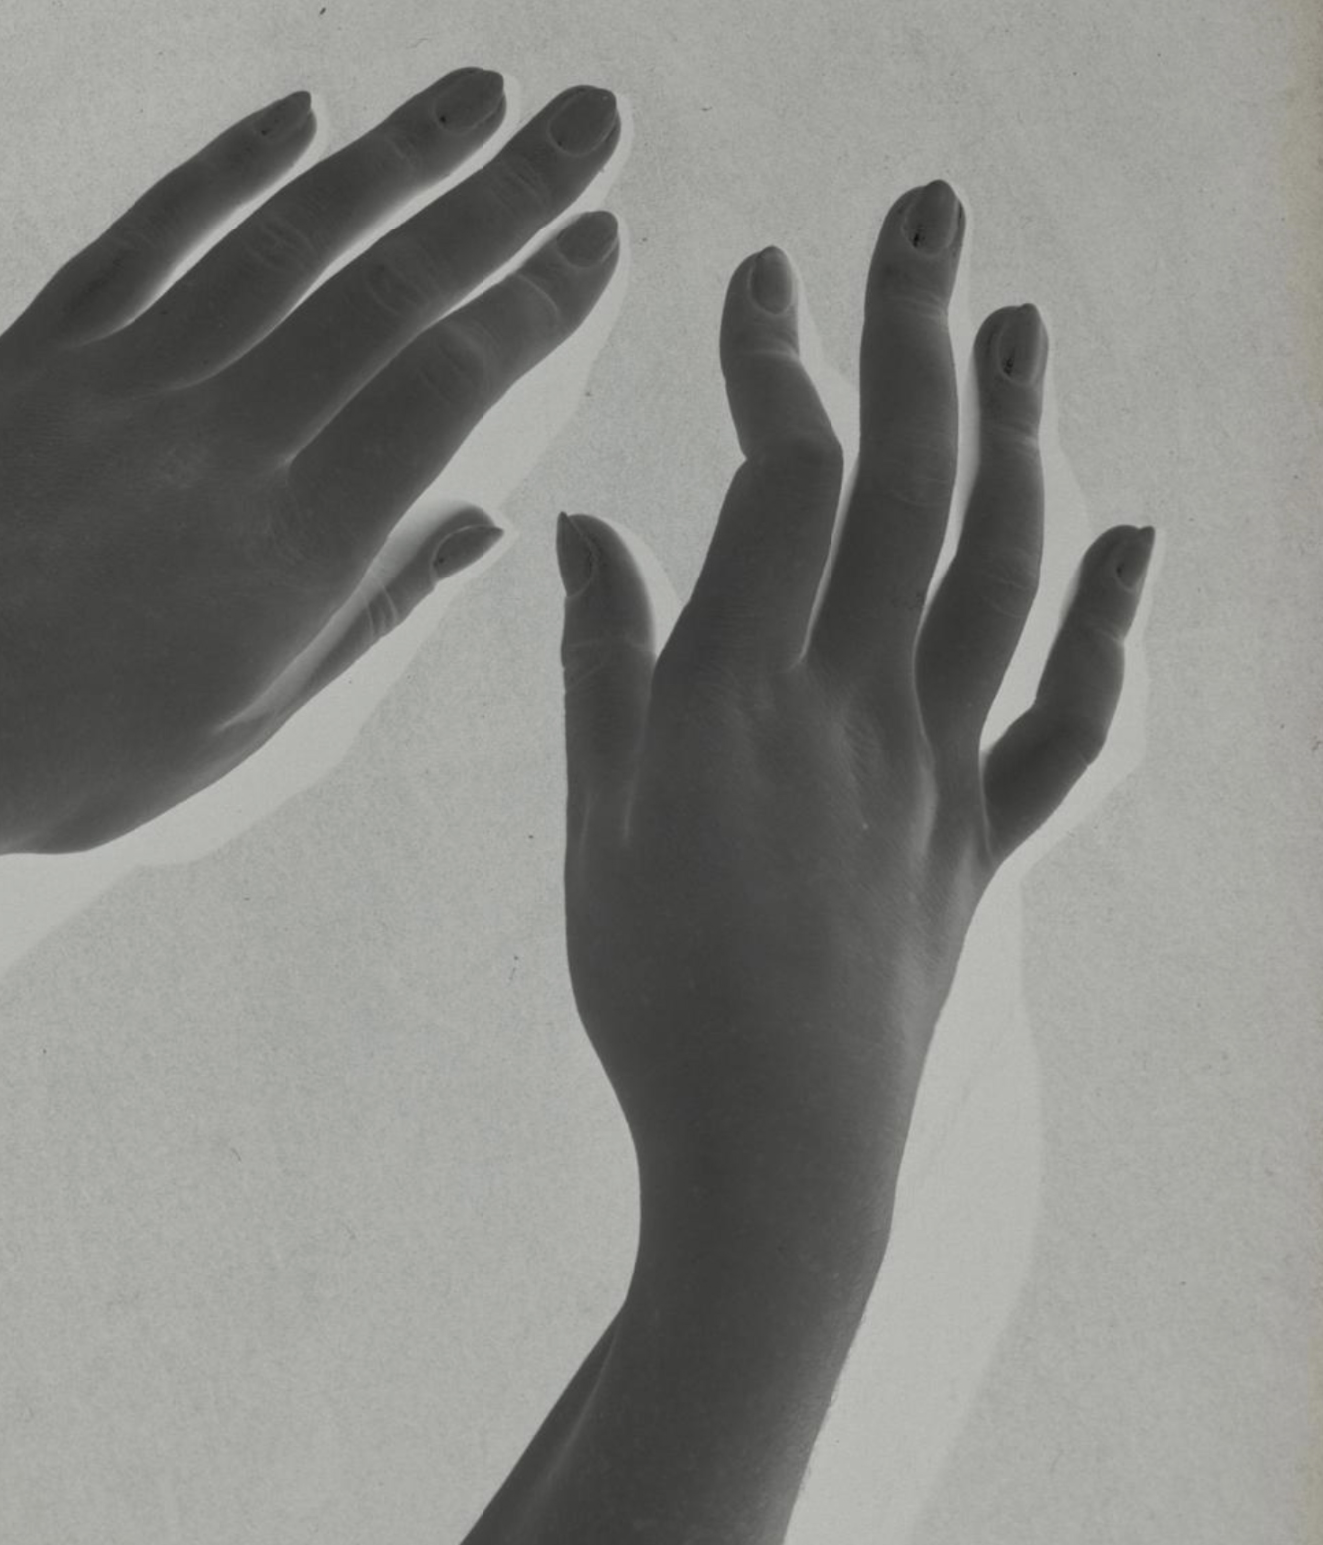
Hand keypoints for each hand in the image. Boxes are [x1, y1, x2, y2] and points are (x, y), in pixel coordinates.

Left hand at [0, 69, 622, 868]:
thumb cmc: (82, 758)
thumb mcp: (254, 725)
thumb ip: (373, 613)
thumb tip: (485, 523)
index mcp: (296, 548)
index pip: (448, 390)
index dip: (536, 304)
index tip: (604, 236)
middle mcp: (228, 441)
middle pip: (391, 289)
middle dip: (508, 195)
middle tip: (595, 118)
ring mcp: (129, 384)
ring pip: (287, 241)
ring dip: (394, 156)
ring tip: (480, 91)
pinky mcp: (42, 356)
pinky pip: (149, 236)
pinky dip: (227, 168)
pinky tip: (300, 114)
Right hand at [554, 182, 1152, 1233]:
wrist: (777, 1149)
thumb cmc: (652, 994)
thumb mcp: (594, 825)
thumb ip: (601, 670)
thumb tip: (585, 533)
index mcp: (739, 696)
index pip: (783, 478)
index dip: (778, 361)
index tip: (762, 276)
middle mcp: (857, 707)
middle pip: (909, 485)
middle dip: (913, 337)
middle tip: (924, 220)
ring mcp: (940, 770)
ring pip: (1003, 570)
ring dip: (1020, 437)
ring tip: (1023, 330)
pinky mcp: (989, 840)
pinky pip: (1078, 724)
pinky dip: (1117, 629)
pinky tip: (1134, 541)